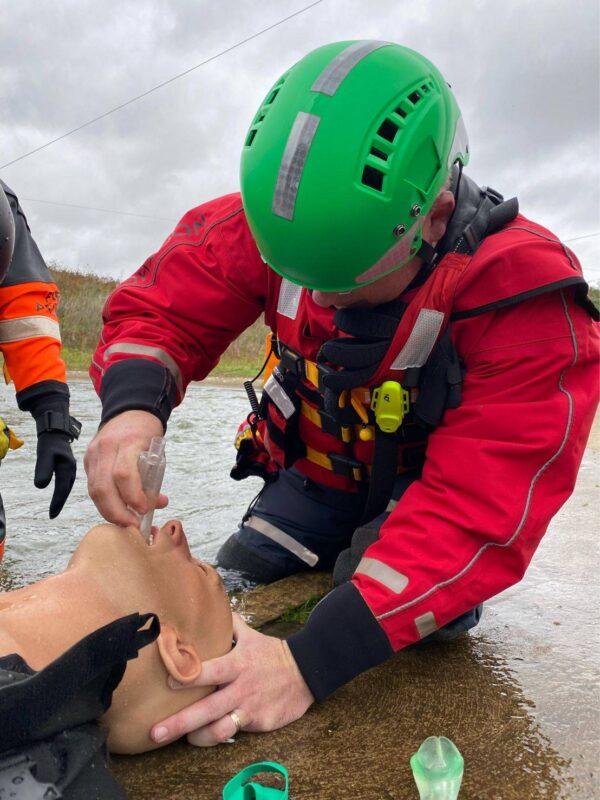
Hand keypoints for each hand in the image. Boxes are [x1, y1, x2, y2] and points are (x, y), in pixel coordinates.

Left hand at [35, 431, 75, 517]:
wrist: (56, 431)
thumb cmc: (49, 443)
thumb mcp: (44, 455)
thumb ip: (43, 469)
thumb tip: (40, 486)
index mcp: (68, 468)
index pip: (62, 490)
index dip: (57, 503)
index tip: (51, 515)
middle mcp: (72, 470)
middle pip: (67, 490)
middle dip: (60, 503)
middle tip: (53, 515)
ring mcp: (72, 469)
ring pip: (68, 487)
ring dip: (62, 497)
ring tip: (55, 508)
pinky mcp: (69, 468)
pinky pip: (68, 483)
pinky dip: (63, 490)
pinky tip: (60, 494)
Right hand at [84, 410, 166, 525]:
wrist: (129, 411)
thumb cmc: (147, 432)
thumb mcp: (156, 451)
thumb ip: (155, 477)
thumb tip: (158, 503)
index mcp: (128, 441)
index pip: (124, 474)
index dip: (133, 496)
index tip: (144, 509)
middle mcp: (106, 448)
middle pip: (103, 488)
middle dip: (118, 512)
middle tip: (133, 525)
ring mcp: (94, 454)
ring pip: (95, 490)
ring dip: (110, 511)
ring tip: (126, 521)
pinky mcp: (88, 460)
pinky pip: (93, 486)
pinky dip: (105, 502)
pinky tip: (117, 509)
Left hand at [151, 614, 313, 746]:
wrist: (306, 671)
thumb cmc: (270, 652)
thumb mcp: (250, 635)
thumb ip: (229, 624)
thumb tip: (210, 602)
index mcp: (237, 664)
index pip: (209, 671)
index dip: (187, 677)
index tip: (166, 681)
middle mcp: (241, 688)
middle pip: (206, 709)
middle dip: (180, 722)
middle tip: (155, 732)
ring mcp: (250, 708)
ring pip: (219, 730)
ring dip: (197, 737)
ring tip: (184, 738)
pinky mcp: (260, 723)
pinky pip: (234, 734)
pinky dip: (217, 737)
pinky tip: (207, 737)